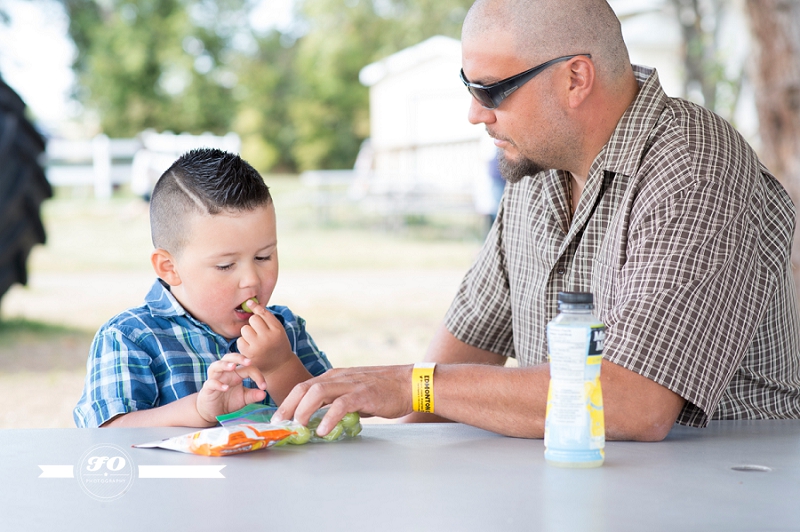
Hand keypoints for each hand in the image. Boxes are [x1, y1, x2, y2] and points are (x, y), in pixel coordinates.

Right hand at [196, 353, 266, 423]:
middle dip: (239, 357)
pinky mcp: (207, 388)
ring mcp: (215, 379)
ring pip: (217, 365)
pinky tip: (225, 388)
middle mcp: (225, 373)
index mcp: (236, 373)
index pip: (248, 367)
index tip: (264, 387)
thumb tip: (264, 394)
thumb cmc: (229, 401)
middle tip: (249, 361)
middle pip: (230, 357)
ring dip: (225, 364)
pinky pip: (210, 382)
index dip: (257, 375)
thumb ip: (253, 395)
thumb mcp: (243, 399)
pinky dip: (217, 384)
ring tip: (233, 366)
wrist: (213, 412)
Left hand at [237, 300, 294, 375]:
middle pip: (252, 319)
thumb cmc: (277, 343)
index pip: (262, 313)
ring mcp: (258, 347)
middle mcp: (268, 338)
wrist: (279, 366)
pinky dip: (243, 342)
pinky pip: (240, 340)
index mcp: (277, 330)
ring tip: (255, 340)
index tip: (250, 305)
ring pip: (245, 329)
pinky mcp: (248, 355)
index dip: (256, 310)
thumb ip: (265, 315)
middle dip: (253, 323)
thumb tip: (249, 302)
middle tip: (259, 331)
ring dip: (247, 333)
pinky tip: (250, 347)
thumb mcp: (277, 329)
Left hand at [272, 365, 413, 435]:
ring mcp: (351, 384)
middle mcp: (339, 377)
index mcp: (335, 376)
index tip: (278, 418)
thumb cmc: (383, 390)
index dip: (288, 401)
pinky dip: (329, 417)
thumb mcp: (354, 392)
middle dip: (288, 406)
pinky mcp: (363, 394)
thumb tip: (322, 419)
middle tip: (280, 424)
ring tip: (298, 426)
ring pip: (318, 392)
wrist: (409, 383)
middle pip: (305, 387)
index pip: (304, 386)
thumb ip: (338, 401)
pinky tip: (323, 430)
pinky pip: (341, 405)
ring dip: (304, 409)